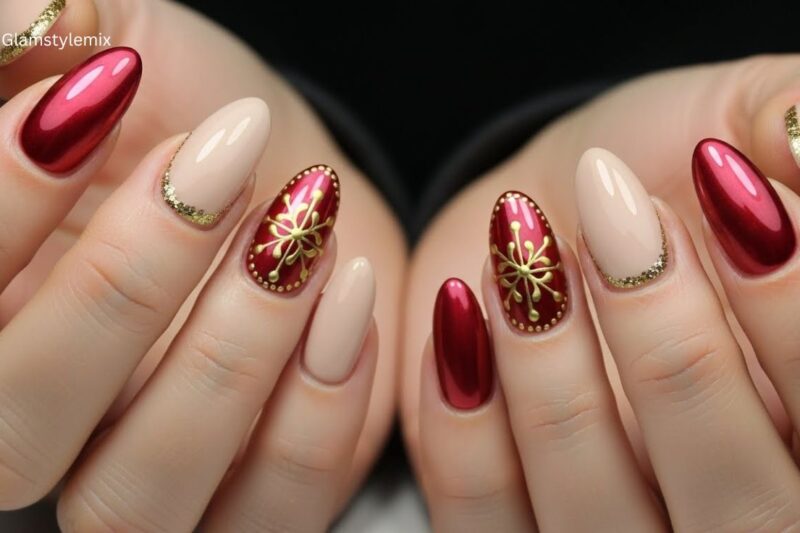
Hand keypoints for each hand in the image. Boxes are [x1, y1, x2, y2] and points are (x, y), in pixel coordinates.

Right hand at [0, 1, 404, 529]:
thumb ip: (46, 36)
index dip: (1, 202)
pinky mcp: (252, 500)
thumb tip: (27, 33)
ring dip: (228, 358)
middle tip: (217, 166)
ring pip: (137, 500)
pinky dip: (316, 412)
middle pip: (13, 435)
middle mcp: (46, 418)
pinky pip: (266, 518)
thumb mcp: (127, 43)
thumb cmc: (201, 116)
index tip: (102, 94)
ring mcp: (148, 477)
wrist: (305, 184)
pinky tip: (353, 295)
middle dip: (119, 291)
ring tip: (302, 232)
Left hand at [403, 55, 799, 529]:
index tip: (719, 188)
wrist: (531, 204)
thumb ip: (777, 114)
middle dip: (675, 357)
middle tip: (612, 225)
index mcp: (796, 414)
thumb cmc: (643, 157)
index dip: (789, 308)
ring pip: (599, 517)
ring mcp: (612, 522)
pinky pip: (482, 517)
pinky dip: (463, 423)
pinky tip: (460, 312)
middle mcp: (723, 494)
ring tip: (518, 266)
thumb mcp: (727, 109)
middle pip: (739, 501)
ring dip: (554, 385)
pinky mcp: (506, 518)